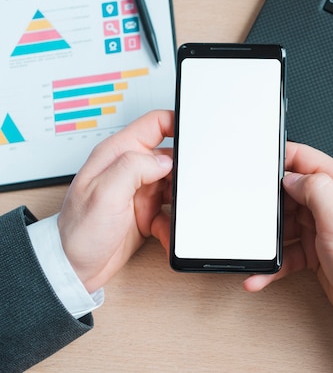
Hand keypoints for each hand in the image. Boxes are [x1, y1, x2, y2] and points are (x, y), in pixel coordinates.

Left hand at [57, 110, 173, 292]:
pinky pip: (172, 208)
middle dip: (184, 170)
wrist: (76, 268)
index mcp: (117, 154)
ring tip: (172, 211)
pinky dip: (173, 219)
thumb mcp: (103, 194)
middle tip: (188, 186)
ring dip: (180, 198)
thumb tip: (164, 160)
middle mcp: (130, 169)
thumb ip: (133, 167)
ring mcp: (140, 190)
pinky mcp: (147, 210)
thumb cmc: (79, 232)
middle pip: (171, 155)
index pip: (154, 124)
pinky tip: (162, 229)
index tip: (197, 133)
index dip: (178, 123)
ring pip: (176, 183)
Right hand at [244, 142, 332, 330]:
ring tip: (257, 252)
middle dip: (269, 206)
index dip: (279, 159)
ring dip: (268, 239)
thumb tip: (290, 177)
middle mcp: (332, 202)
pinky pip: (286, 250)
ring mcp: (322, 226)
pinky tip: (262, 273)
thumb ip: (315, 188)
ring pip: (284, 222)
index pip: (304, 158)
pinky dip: (273, 262)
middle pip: (288, 192)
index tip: (257, 167)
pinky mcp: (314, 249)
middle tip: (254, 219)